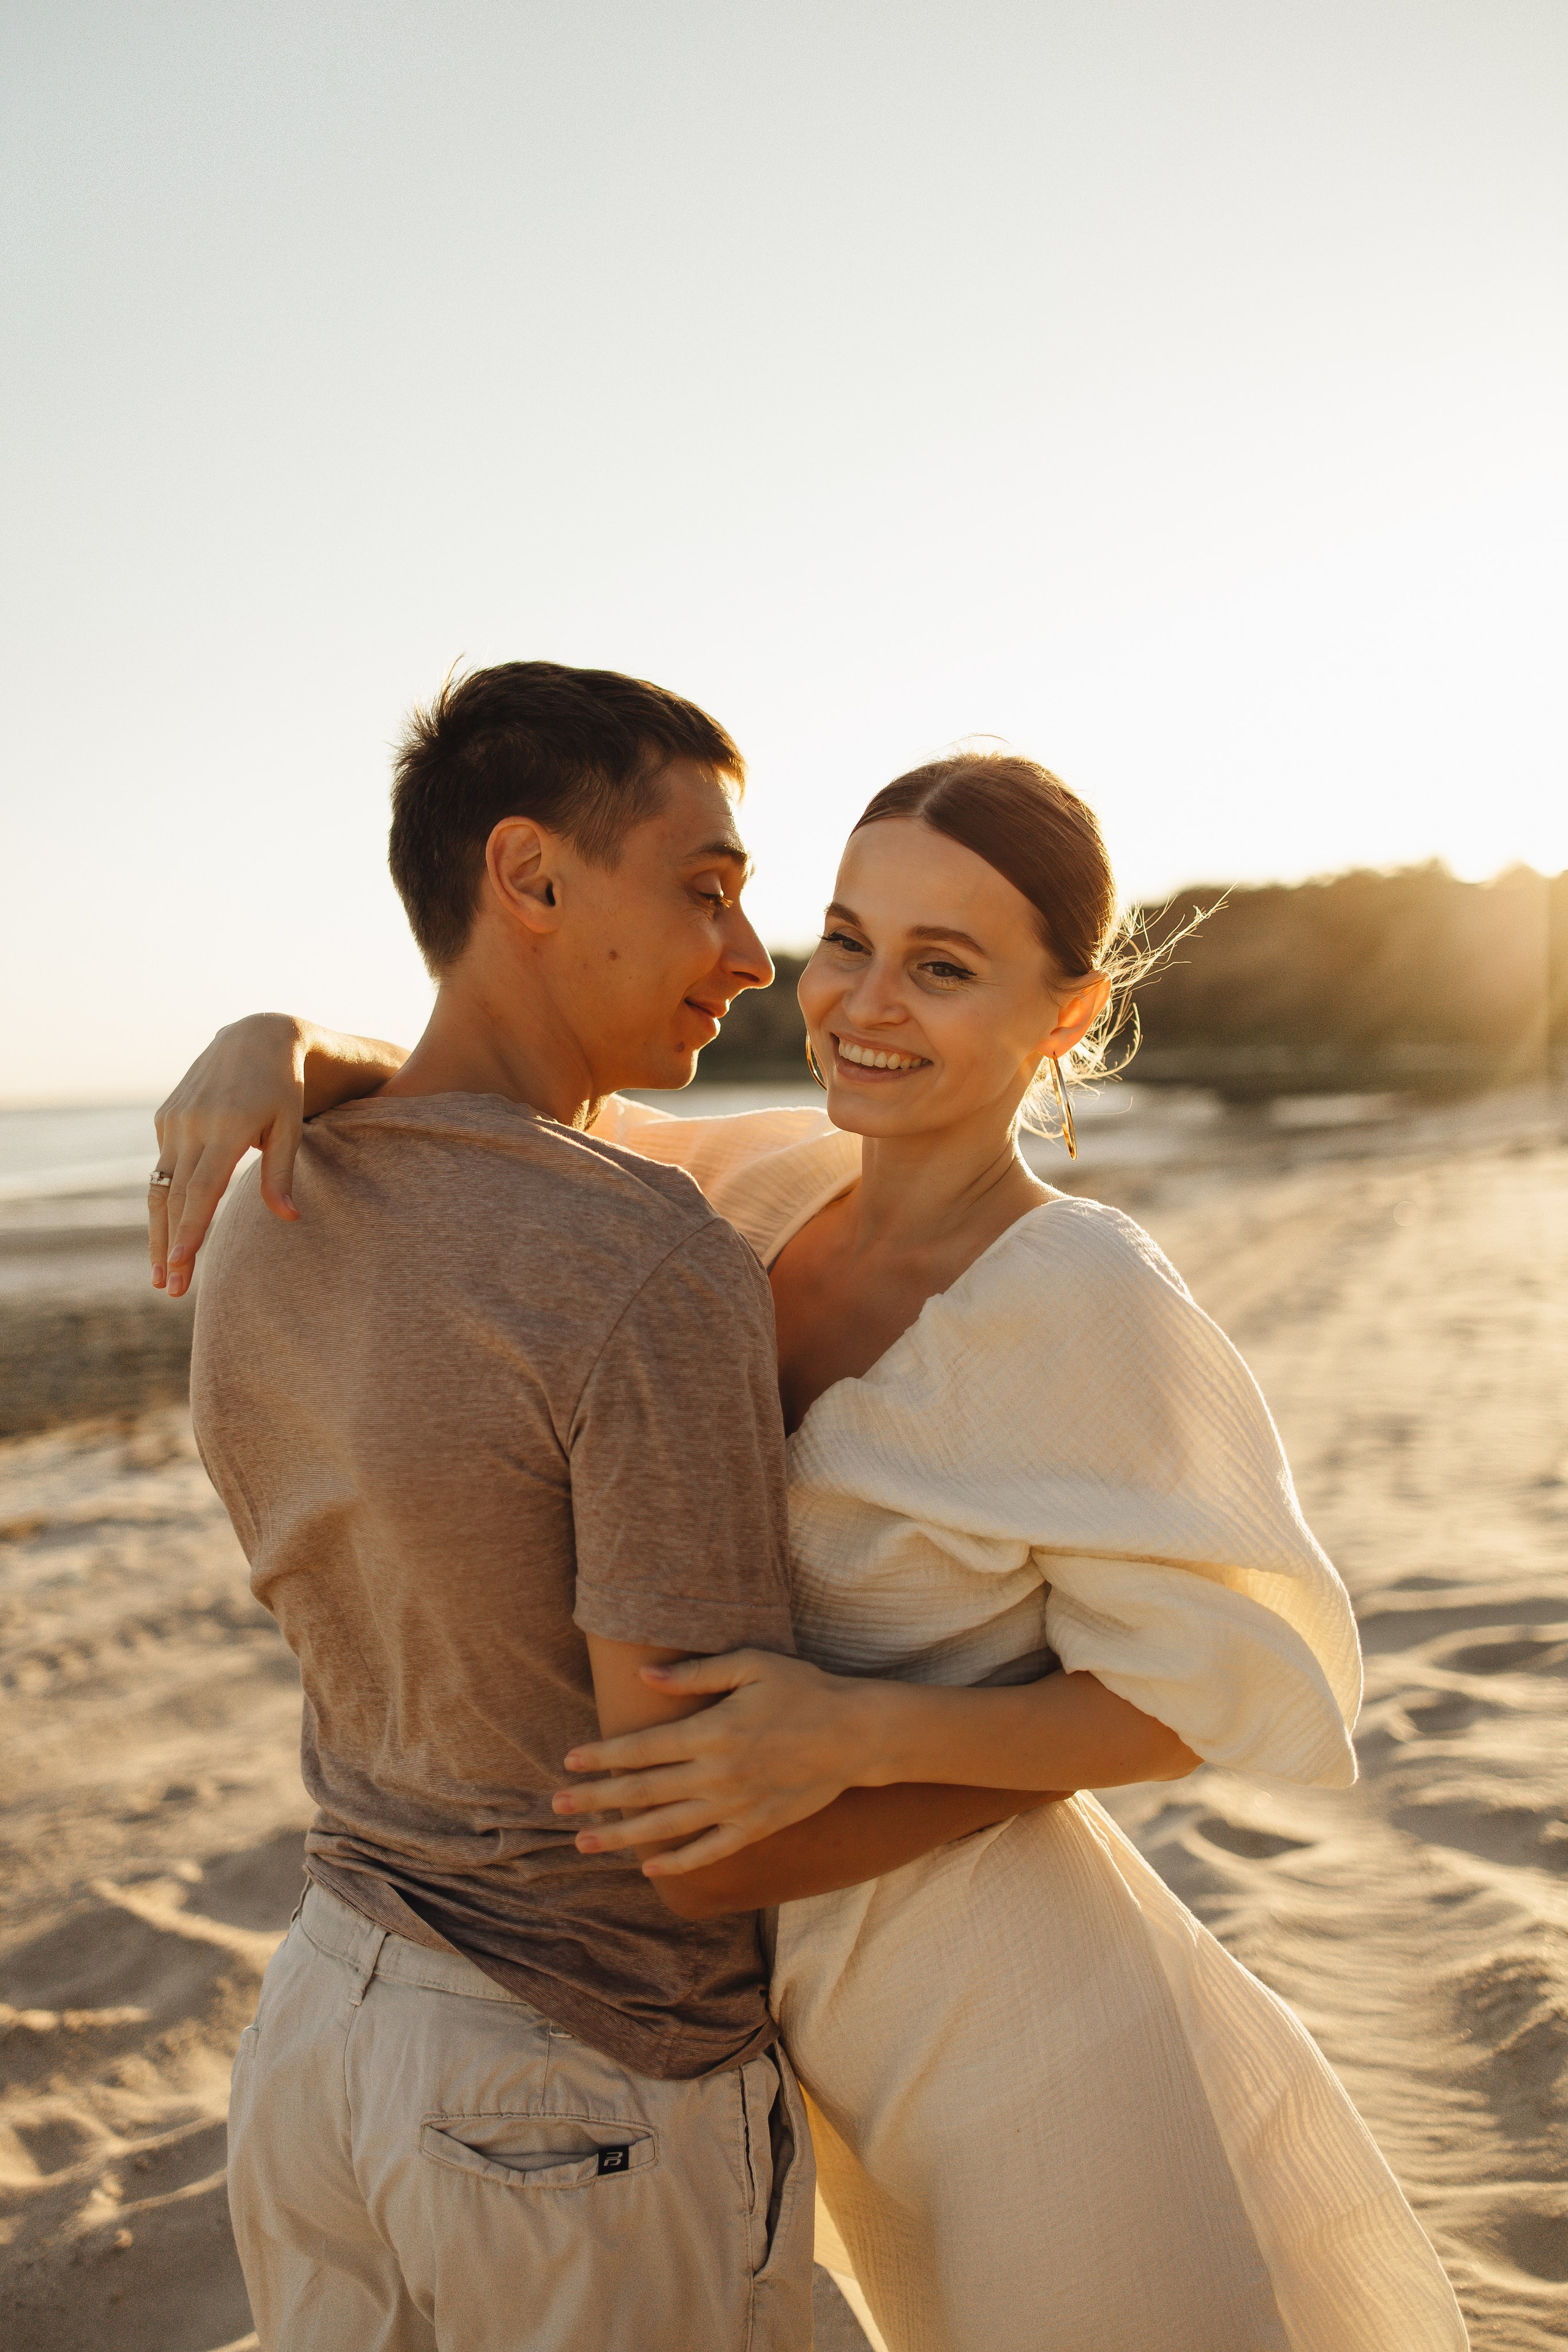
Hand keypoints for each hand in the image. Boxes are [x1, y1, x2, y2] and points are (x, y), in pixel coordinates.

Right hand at [150, 1014, 306, 1296]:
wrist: (255, 1038)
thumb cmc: (284, 1088)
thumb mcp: (291, 1127)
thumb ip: (282, 1174)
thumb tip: (289, 1219)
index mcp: (228, 1127)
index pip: (203, 1188)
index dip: (191, 1228)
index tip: (181, 1263)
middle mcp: (193, 1124)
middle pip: (174, 1197)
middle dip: (170, 1246)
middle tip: (169, 1288)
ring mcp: (174, 1119)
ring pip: (159, 1186)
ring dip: (158, 1232)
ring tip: (161, 1273)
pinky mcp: (165, 1117)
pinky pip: (162, 1167)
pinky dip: (162, 1202)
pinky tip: (168, 1232)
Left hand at [554, 1649, 878, 1877]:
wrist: (856, 1734)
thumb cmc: (802, 1689)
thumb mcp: (751, 1664)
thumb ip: (696, 1672)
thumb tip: (645, 1675)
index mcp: (711, 1731)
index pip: (642, 1748)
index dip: (601, 1755)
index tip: (569, 1761)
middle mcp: (717, 1774)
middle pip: (643, 1792)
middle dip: (595, 1800)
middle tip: (556, 1808)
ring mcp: (736, 1806)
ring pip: (666, 1827)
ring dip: (621, 1837)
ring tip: (584, 1844)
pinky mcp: (756, 1827)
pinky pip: (709, 1851)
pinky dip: (677, 1862)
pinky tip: (649, 1867)